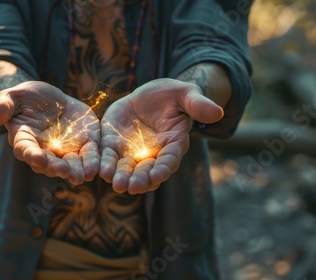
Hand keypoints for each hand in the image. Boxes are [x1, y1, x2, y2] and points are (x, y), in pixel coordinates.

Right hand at [0, 81, 99, 184]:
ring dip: (75, 171)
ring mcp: (65, 151)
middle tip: (63, 171)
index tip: (37, 158)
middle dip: (56, 168)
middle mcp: (44, 151)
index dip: (31, 154)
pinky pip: (89, 155)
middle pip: (49, 164)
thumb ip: (3, 107)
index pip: (25, 150)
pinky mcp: (84, 145)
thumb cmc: (26, 98)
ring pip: (70, 165)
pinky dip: (93, 162)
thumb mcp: (13, 97)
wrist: (50, 99)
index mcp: (24, 140)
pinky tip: (97, 169)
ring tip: (81, 176)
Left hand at [99, 78, 223, 193]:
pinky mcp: (113, 145)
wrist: (149, 96)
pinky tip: (98, 170)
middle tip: (132, 187)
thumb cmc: (173, 96)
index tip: (158, 176)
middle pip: (147, 171)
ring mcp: (132, 152)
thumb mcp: (186, 95)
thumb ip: (198, 105)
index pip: (170, 160)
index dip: (164, 168)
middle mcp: (152, 154)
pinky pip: (108, 157)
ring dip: (121, 177)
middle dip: (140, 179)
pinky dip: (104, 164)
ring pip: (126, 169)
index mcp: (173, 144)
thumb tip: (217, 112)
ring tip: (115, 183)